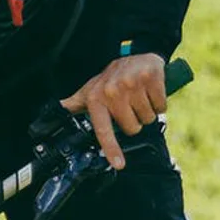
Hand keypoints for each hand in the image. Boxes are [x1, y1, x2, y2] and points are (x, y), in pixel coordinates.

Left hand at [60, 52, 167, 170]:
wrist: (136, 55)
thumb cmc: (112, 78)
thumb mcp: (90, 90)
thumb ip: (73, 104)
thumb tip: (58, 112)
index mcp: (96, 99)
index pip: (104, 130)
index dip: (112, 149)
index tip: (119, 165)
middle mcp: (112, 91)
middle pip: (132, 128)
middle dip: (135, 121)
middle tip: (130, 106)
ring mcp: (132, 83)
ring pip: (148, 118)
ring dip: (147, 111)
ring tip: (140, 97)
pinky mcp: (151, 78)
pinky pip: (161, 106)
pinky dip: (159, 103)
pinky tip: (151, 92)